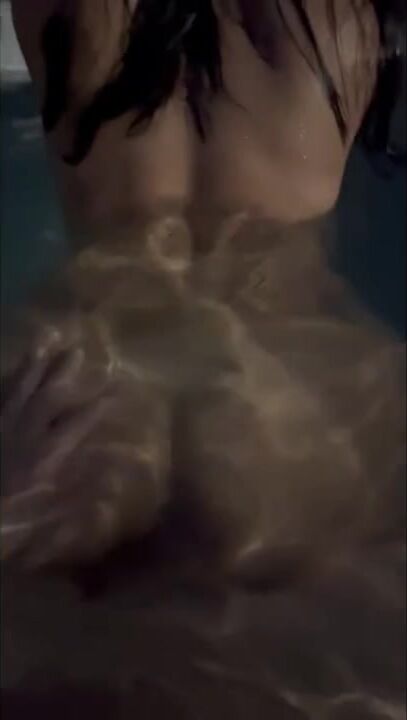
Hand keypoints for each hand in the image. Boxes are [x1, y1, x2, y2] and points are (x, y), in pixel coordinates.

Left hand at [1, 342, 113, 564]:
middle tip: (78, 351)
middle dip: (64, 373)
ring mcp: (1, 425)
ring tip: (45, 341)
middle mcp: (24, 434)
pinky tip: (11, 372)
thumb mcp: (42, 515)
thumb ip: (73, 499)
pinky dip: (5, 381)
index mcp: (43, 455)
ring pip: (19, 389)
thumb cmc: (7, 518)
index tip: (114, 390)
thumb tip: (110, 483)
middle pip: (47, 397)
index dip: (95, 406)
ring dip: (34, 365)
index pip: (75, 424)